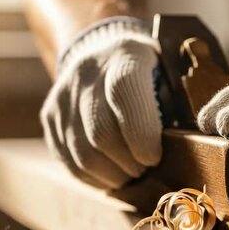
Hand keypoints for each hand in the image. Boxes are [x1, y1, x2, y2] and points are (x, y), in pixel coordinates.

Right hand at [40, 18, 161, 188]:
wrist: (101, 51)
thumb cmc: (149, 73)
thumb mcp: (168, 75)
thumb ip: (173, 106)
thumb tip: (179, 150)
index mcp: (125, 55)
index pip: (124, 92)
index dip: (140, 132)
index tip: (154, 158)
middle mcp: (87, 72)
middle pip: (101, 132)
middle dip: (129, 162)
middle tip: (147, 169)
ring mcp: (63, 96)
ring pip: (83, 154)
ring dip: (113, 175)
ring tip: (132, 174)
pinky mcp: (49, 116)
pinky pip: (69, 161)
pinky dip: (95, 177)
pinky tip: (113, 175)